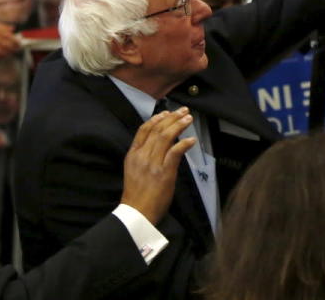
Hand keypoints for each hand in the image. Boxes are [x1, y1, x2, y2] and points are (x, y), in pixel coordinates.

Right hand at [0, 17, 19, 57]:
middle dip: (12, 48)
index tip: (19, 43)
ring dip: (6, 53)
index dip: (14, 40)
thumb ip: (2, 26)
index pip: (7, 35)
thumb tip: (13, 29)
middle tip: (17, 50)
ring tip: (11, 53)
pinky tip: (2, 56)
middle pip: (4, 43)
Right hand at [120, 108, 196, 223]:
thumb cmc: (137, 195)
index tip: (166, 112)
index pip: (143, 130)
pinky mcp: (164, 173)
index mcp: (133, 155)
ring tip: (188, 119)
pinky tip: (191, 139)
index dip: (156, 119)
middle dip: (172, 118)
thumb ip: (145, 156)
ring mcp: (153, 164)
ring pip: (166, 137)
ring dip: (179, 126)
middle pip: (157, 130)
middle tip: (183, 111)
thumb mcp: (135, 170)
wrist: (136, 213)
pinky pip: (175, 153)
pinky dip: (184, 144)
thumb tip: (162, 144)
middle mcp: (142, 156)